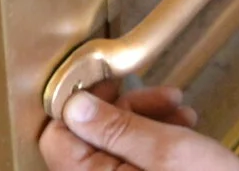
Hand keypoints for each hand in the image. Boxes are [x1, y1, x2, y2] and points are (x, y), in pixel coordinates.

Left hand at [39, 85, 238, 170]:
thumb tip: (74, 104)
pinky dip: (153, 137)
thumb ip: (116, 126)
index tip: (107, 81)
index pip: (58, 135)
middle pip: (88, 135)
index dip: (82, 102)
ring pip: (112, 142)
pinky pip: (129, 158)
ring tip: (178, 111)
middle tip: (156, 96)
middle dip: (126, 108)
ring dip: (145, 118)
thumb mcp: (166, 149)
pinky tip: (181, 128)